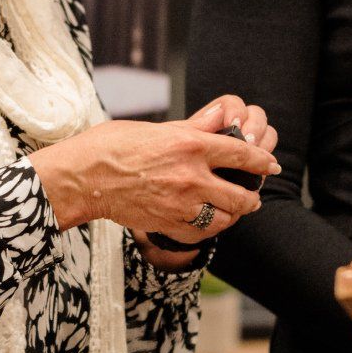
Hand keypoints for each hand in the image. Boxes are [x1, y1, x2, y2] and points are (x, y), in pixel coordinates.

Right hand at [34, 98, 277, 240]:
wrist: (81, 177)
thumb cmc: (112, 146)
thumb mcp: (157, 127)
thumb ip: (194, 127)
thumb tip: (222, 117)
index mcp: (190, 145)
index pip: (242, 153)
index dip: (261, 160)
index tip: (270, 164)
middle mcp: (191, 176)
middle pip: (241, 195)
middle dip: (252, 197)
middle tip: (252, 196)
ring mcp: (180, 204)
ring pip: (225, 218)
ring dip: (232, 216)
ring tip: (232, 211)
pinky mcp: (167, 224)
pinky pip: (201, 234)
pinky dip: (208, 230)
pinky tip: (207, 223)